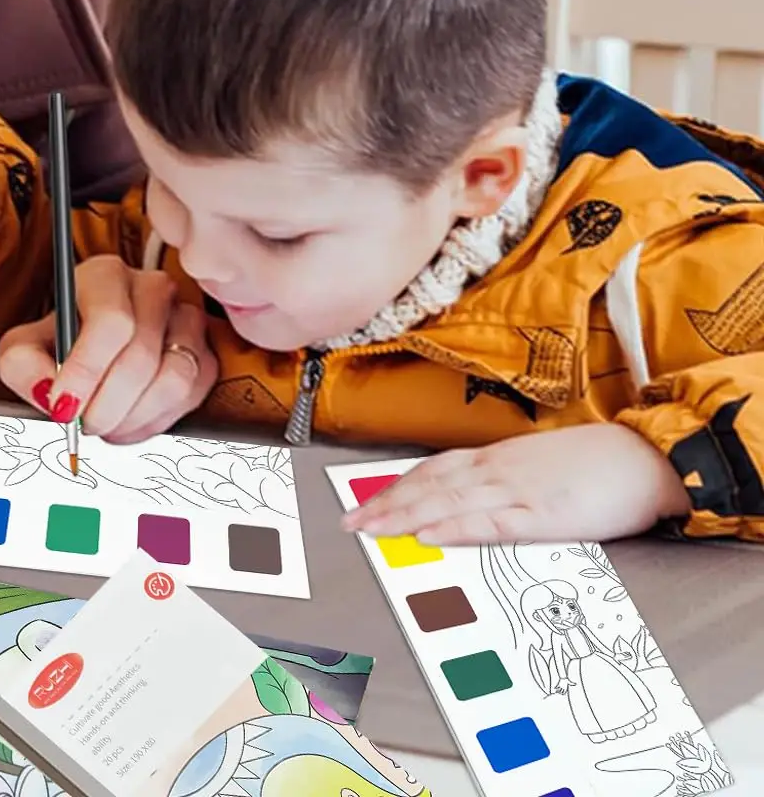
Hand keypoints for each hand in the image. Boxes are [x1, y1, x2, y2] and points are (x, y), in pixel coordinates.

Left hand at [0, 254, 217, 444]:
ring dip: (133, 417)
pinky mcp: (204, 351)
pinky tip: (129, 422)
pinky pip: (192, 395)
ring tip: (105, 426)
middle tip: (83, 425)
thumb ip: (22, 366)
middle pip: (141, 356)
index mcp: (105, 276)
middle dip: (107, 405)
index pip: (110, 322)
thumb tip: (49, 393)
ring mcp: (184, 318)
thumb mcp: (23, 348)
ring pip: (174, 379)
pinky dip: (157, 421)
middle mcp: (151, 289)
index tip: (65, 406)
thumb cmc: (59, 343)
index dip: (87, 371)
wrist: (90, 350)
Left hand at [340, 423, 691, 544]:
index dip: (396, 486)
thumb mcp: (541, 472)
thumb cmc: (597, 466)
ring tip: (370, 528)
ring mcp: (517, 489)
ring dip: (403, 514)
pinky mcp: (543, 513)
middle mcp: (496, 469)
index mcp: (496, 459)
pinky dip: (455, 527)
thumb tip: (474, 506)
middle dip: (385, 503)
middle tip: (349, 522)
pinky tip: (429, 535)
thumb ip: (506, 486)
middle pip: (428, 484)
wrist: (644, 457)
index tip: (365, 500)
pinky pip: (489, 521)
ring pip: (447, 500)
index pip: (432, 470)